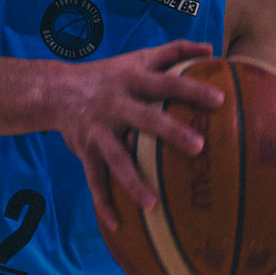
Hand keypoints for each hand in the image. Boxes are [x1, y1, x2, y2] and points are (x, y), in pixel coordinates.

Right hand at [51, 41, 222, 232]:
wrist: (56, 90)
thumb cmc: (110, 75)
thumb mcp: (138, 57)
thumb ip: (174, 51)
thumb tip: (211, 48)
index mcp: (133, 80)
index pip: (167, 82)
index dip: (192, 90)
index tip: (219, 100)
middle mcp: (115, 104)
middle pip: (145, 118)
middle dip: (170, 132)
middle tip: (198, 147)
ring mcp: (98, 130)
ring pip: (116, 158)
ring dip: (133, 181)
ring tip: (153, 205)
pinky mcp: (84, 151)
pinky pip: (94, 180)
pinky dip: (104, 203)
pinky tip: (119, 226)